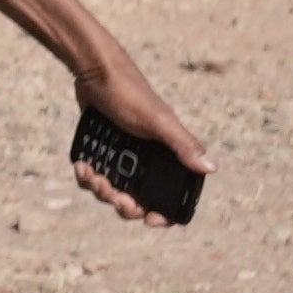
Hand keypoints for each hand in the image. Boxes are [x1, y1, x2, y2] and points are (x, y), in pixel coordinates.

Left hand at [72, 50, 210, 226]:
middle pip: (138, 200)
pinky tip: (81, 166)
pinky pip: (95, 176)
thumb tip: (211, 169)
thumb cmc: (129, 94)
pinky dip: (87, 176)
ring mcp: (124, 156)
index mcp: (169, 155)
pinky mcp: (104, 150)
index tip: (148, 219)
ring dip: (101, 190)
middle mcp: (149, 159)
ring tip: (92, 175)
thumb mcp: (157, 121)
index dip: (163, 213)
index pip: (173, 195)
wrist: (94, 72)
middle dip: (124, 204)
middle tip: (113, 195)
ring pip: (113, 191)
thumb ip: (182, 144)